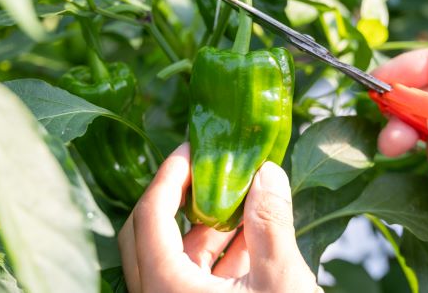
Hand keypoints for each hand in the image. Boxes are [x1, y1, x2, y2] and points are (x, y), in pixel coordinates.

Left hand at [118, 143, 318, 292]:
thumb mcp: (281, 283)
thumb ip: (271, 223)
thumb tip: (267, 171)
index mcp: (167, 289)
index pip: (150, 215)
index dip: (168, 175)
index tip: (192, 149)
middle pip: (147, 232)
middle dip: (176, 196)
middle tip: (204, 169)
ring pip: (173, 255)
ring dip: (203, 224)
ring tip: (238, 196)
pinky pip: (194, 276)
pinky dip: (217, 252)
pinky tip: (249, 235)